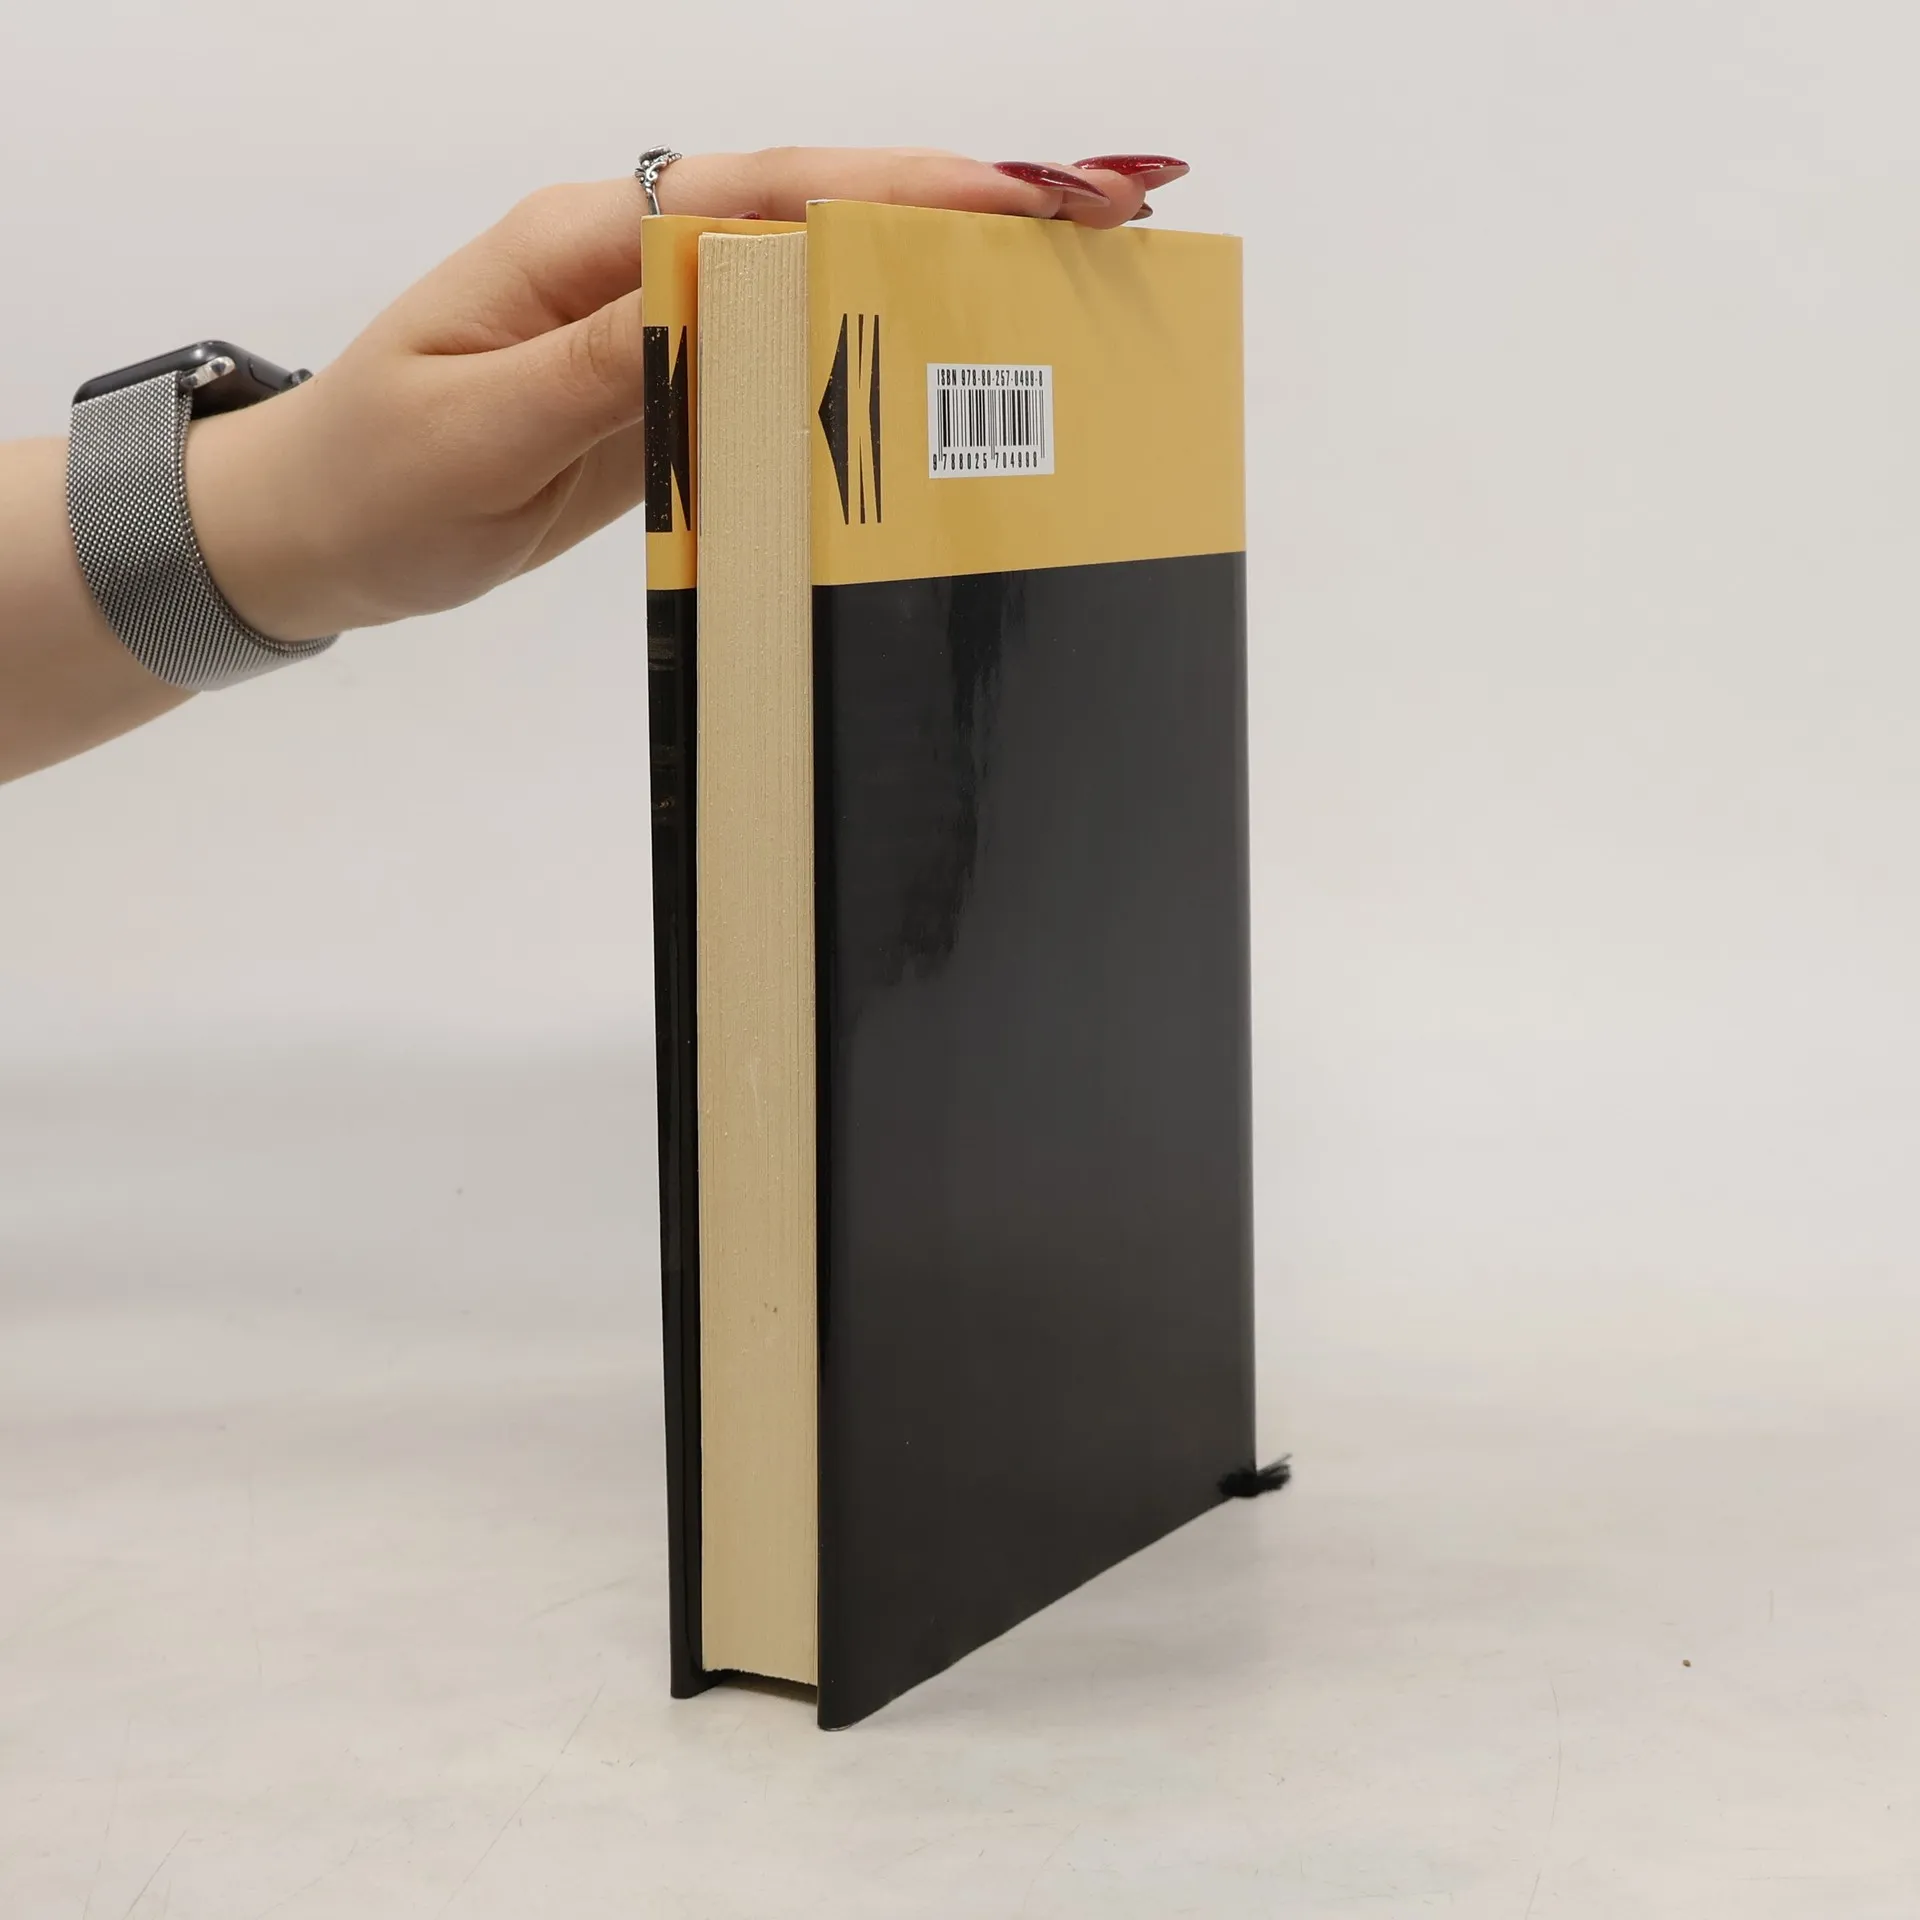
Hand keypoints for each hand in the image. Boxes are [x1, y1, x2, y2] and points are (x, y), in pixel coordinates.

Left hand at [186, 147, 1190, 642]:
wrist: (317, 531)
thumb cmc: (374, 475)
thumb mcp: (474, 428)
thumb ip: (602, 370)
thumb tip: (725, 308)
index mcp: (584, 244)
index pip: (764, 195)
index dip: (898, 188)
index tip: (1016, 195)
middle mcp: (636, 265)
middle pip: (822, 213)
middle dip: (963, 204)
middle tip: (1109, 207)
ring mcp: (661, 328)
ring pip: (820, 281)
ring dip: (940, 272)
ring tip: (1070, 274)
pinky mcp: (672, 393)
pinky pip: (787, 361)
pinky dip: (874, 352)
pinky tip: (957, 362)